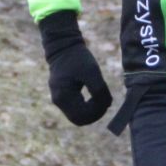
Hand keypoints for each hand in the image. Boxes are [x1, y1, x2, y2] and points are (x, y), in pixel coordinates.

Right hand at [38, 10, 111, 125]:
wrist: (63, 45)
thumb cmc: (78, 58)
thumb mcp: (92, 72)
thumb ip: (99, 90)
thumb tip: (107, 105)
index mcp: (63, 96)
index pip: (82, 116)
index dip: (97, 113)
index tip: (107, 102)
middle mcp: (58, 101)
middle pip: (78, 119)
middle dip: (94, 115)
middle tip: (106, 104)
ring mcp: (58, 99)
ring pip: (77, 116)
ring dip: (91, 112)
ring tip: (103, 100)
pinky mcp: (62, 96)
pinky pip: (75, 109)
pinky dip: (87, 107)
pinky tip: (96, 98)